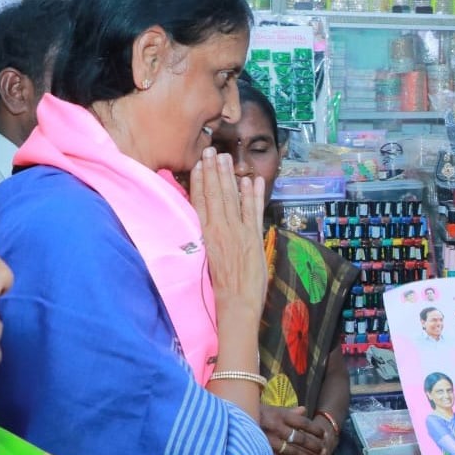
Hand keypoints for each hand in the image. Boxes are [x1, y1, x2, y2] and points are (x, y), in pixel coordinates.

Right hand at [190, 147, 266, 313]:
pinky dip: (254, 195)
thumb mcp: (208, 259)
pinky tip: (252, 180)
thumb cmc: (220, 288)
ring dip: (229, 177)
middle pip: (215, 195)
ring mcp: (238, 233)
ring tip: (226, 158)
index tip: (200, 164)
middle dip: (213, 171)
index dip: (201, 180)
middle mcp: (220, 230)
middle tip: (211, 150)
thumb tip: (207, 225)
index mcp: (205, 236)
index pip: (201, 202)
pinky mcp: (253, 239)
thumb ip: (209, 239)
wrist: (236, 304)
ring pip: (231, 199)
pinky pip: (253, 211)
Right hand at [260, 405, 328, 454]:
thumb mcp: (272, 409)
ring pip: (291, 450)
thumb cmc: (256, 415)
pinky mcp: (261, 450)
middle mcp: (275, 426)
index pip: (303, 422)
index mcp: (279, 415)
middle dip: (313, 445)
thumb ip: (289, 411)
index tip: (324, 435)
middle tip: (323, 451)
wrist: (233, 420)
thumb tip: (304, 409)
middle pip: (300, 438)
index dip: (315, 430)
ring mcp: (268, 439)